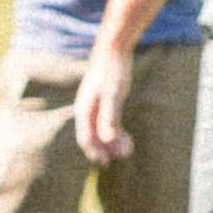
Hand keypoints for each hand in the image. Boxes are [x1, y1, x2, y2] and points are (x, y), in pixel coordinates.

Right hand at [75, 41, 135, 163]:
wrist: (114, 50)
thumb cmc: (112, 71)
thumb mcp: (113, 95)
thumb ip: (109, 117)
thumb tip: (108, 139)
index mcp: (84, 110)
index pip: (85, 138)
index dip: (94, 152)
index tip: (106, 163)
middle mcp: (87, 111)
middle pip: (94, 137)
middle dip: (107, 149)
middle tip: (125, 155)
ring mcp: (95, 108)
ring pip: (102, 132)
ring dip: (113, 142)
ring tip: (128, 148)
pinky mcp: (105, 103)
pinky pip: (107, 124)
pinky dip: (116, 132)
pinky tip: (126, 137)